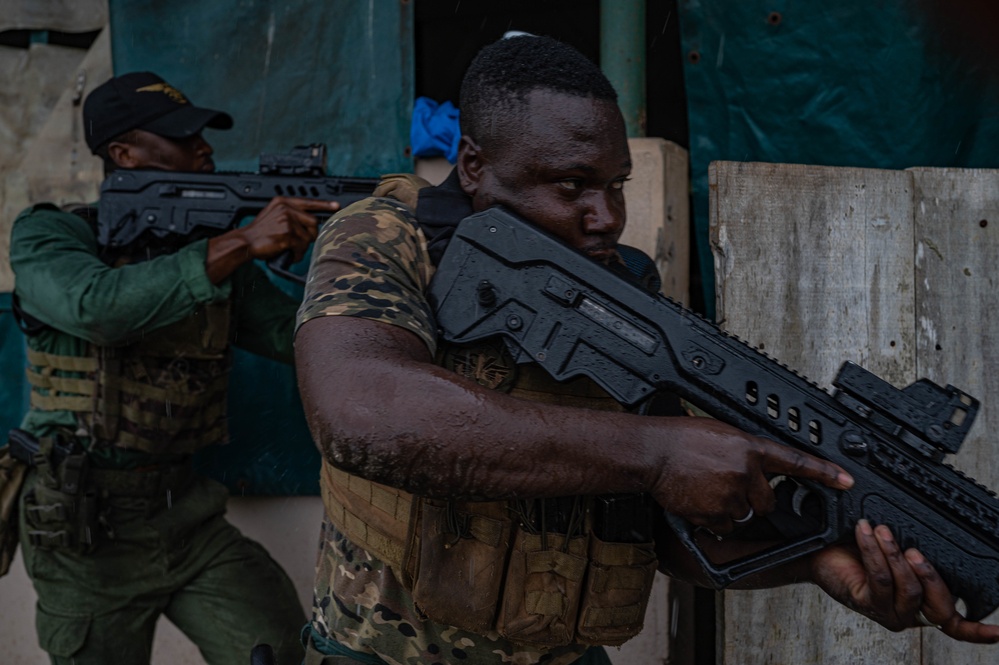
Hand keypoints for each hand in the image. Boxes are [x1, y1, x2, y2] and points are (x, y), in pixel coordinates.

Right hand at [205, 196, 336, 282]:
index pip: (308, 201)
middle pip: (313, 222)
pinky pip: (301, 246)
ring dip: (303, 247)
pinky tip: (290, 255)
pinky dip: (298, 254)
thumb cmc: (260, 232)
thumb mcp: (274, 215)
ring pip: (308, 236)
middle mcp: (286, 208)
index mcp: (283, 202)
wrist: (246, 242)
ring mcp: (286, 220)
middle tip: (301, 243)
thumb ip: (290, 214)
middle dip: (311, 235)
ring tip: (293, 250)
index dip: (324, 205)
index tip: (336, 206)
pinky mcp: (287, 234)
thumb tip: (311, 223)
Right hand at [650, 416, 852, 531]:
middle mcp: (745, 471)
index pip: (796, 461)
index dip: (825, 473)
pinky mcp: (713, 513)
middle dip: (753, 498)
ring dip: (730, 509)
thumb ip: (745, 449)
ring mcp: (730, 494)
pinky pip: (724, 526)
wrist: (652, 451)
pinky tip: (698, 500)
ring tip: (707, 488)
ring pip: (744, 516)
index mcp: (750, 447)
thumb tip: (757, 464)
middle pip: (767, 501)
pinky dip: (713, 519)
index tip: (847, 482)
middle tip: (727, 484)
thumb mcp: (721, 433)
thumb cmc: (680, 438)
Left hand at [811, 520, 998, 642]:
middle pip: (939, 609)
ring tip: (884, 530)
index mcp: (924, 604)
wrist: (820, 554)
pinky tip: (867, 532)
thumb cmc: (858, 552)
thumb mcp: (895, 552)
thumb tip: (934, 536)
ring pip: (908, 589)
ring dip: (896, 556)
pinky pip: (880, 578)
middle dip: (933, 577)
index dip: (979, 631)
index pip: (956, 625)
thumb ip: (917, 553)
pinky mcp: (866, 604)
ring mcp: (889, 613)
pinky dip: (874, 551)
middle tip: (916, 551)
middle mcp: (910, 614)